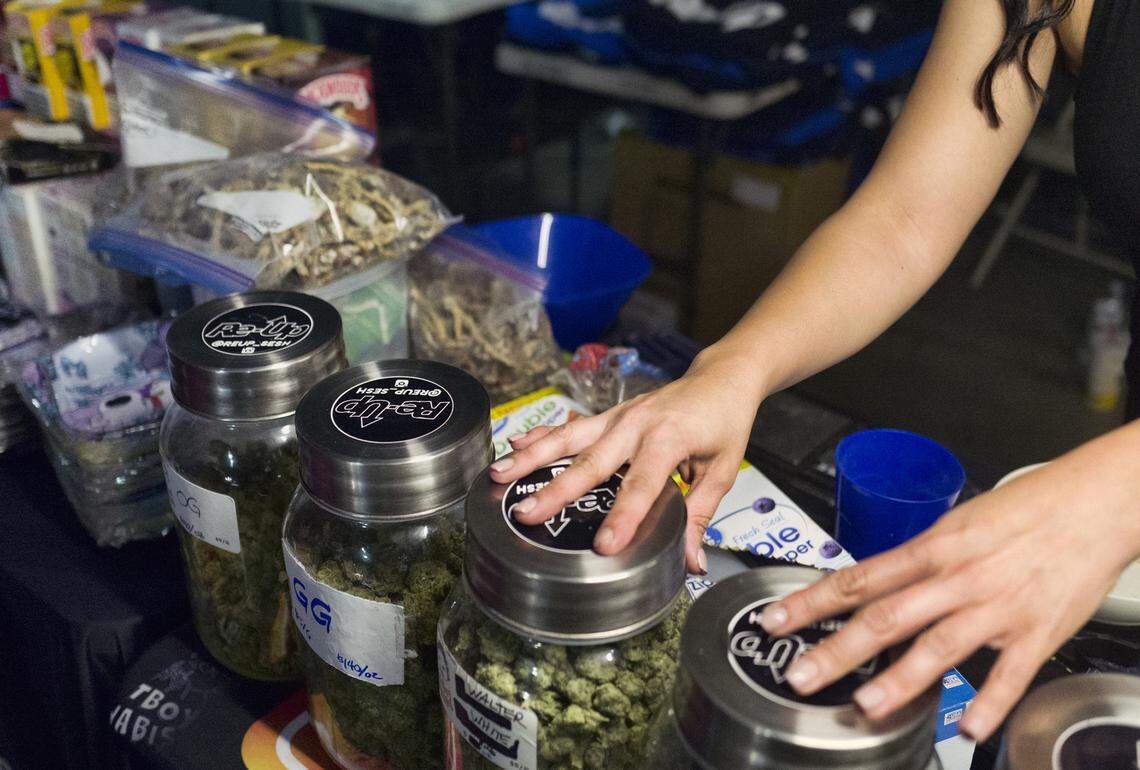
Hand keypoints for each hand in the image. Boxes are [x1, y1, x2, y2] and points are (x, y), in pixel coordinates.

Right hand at [488, 345, 765, 572]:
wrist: (720, 377)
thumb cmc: (724, 423)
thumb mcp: (723, 471)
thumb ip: (700, 516)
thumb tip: (691, 564)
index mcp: (669, 440)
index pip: (642, 485)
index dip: (623, 516)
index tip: (603, 546)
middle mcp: (637, 425)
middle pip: (592, 463)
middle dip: (557, 490)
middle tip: (527, 515)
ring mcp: (618, 417)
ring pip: (569, 439)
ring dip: (533, 457)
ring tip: (499, 475)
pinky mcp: (609, 415)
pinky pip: (570, 427)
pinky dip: (541, 435)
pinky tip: (513, 445)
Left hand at [758, 443, 1139, 741]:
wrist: (1094, 501)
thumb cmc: (1027, 509)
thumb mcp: (958, 524)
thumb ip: (918, 560)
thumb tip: (877, 585)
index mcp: (933, 548)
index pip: (858, 578)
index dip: (811, 602)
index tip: (775, 620)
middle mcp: (957, 578)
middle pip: (885, 617)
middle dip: (837, 649)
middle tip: (801, 675)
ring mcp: (995, 608)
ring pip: (937, 647)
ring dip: (899, 680)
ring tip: (866, 705)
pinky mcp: (1037, 632)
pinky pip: (1009, 674)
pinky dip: (989, 702)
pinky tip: (968, 727)